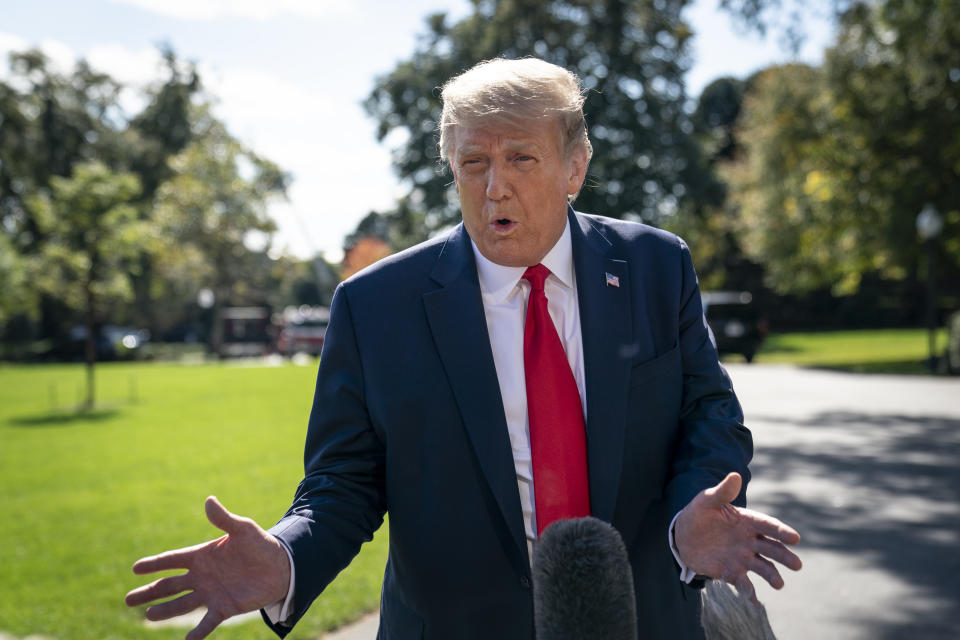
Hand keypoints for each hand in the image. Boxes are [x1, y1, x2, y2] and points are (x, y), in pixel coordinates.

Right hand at [125, 496, 290, 639]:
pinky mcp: (224, 608)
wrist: (282, 566)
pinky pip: (207, 622)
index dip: (154, 564)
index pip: (172, 560)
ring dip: (165, 611)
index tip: (135, 568)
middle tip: (128, 599)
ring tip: (148, 615)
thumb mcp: (243, 529)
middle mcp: (202, 576)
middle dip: (149, 592)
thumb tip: (209, 500)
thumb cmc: (261, 545)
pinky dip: (197, 632)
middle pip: (169, 585)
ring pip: (182, 604)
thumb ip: (224, 519)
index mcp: (202, 556)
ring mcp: (211, 593)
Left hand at [674, 472, 801, 602]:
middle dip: (784, 556)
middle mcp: (749, 541)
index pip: (768, 526)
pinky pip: (743, 583)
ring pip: (762, 567)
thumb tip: (735, 475)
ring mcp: (742, 557)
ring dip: (771, 575)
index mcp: (747, 521)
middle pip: (771, 548)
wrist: (683, 535)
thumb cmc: (698, 514)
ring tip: (779, 584)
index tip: (795, 538)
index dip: (782, 532)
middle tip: (796, 565)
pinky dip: (749, 592)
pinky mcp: (731, 572)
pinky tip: (753, 601)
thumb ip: (722, 492)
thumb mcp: (707, 501)